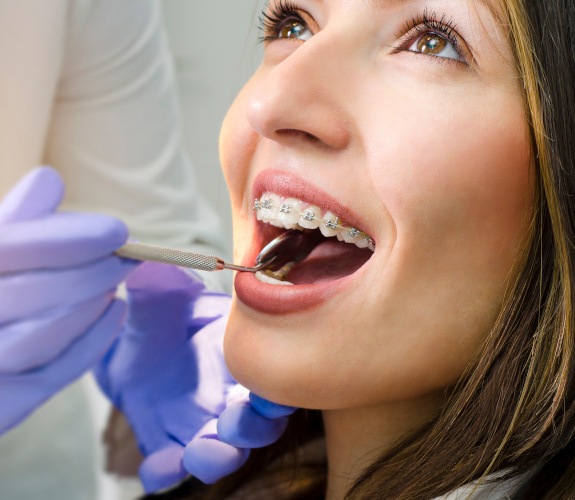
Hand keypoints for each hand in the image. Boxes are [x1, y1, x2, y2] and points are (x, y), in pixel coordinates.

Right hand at [0, 167, 134, 433]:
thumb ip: (15, 224)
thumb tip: (50, 179)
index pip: (6, 250)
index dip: (65, 240)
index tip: (116, 231)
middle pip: (27, 296)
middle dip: (88, 274)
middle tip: (126, 260)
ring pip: (37, 340)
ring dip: (88, 308)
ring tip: (115, 285)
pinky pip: (49, 375)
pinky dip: (90, 343)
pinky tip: (115, 313)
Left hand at [95, 262, 295, 491]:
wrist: (126, 342)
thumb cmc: (157, 314)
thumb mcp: (156, 297)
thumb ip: (160, 287)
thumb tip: (151, 268)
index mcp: (239, 354)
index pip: (274, 375)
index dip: (281, 387)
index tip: (273, 391)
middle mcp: (228, 393)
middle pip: (258, 423)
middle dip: (253, 428)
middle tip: (234, 422)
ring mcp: (198, 422)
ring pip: (223, 451)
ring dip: (218, 457)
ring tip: (199, 451)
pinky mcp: (166, 441)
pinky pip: (170, 467)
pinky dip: (166, 472)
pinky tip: (156, 467)